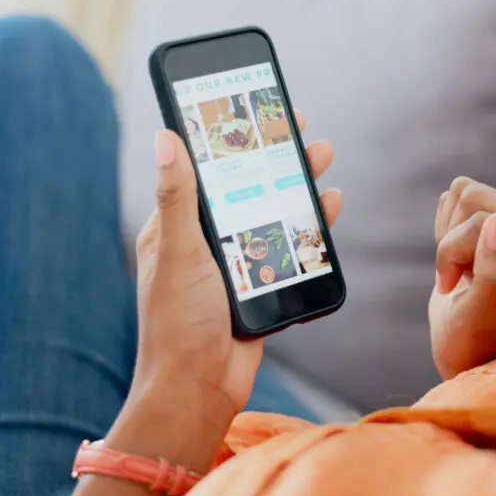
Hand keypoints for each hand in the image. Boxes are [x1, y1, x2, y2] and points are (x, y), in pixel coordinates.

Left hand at [112, 119, 340, 470]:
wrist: (198, 390)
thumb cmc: (178, 323)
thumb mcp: (179, 253)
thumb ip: (178, 197)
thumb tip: (165, 136)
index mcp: (178, 227)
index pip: (205, 169)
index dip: (229, 137)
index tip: (253, 106)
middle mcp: (206, 240)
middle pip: (246, 185)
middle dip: (274, 154)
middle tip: (301, 125)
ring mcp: (235, 264)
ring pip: (272, 212)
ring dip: (297, 184)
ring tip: (323, 158)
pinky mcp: (260, 286)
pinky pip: (289, 248)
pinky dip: (310, 225)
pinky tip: (330, 208)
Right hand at [429, 178, 495, 378]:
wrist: (466, 345)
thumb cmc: (473, 344)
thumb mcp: (478, 320)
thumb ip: (493, 277)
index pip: (483, 225)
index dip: (454, 255)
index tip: (456, 292)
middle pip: (476, 201)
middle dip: (452, 243)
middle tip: (460, 279)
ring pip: (468, 193)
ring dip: (451, 234)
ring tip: (463, 270)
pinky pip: (462, 191)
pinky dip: (450, 224)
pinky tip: (463, 255)